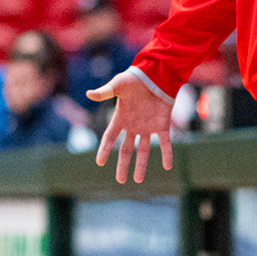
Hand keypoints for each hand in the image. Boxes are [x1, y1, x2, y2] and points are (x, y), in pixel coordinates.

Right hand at [89, 69, 174, 183]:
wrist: (155, 74)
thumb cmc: (134, 79)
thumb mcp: (117, 85)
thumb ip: (105, 92)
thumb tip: (88, 94)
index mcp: (120, 118)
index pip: (109, 138)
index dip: (104, 150)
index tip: (99, 163)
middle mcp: (133, 126)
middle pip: (126, 150)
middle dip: (123, 165)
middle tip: (120, 181)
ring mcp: (148, 127)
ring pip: (143, 150)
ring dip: (141, 165)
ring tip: (138, 180)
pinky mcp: (162, 125)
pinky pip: (165, 143)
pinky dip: (167, 154)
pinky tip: (168, 167)